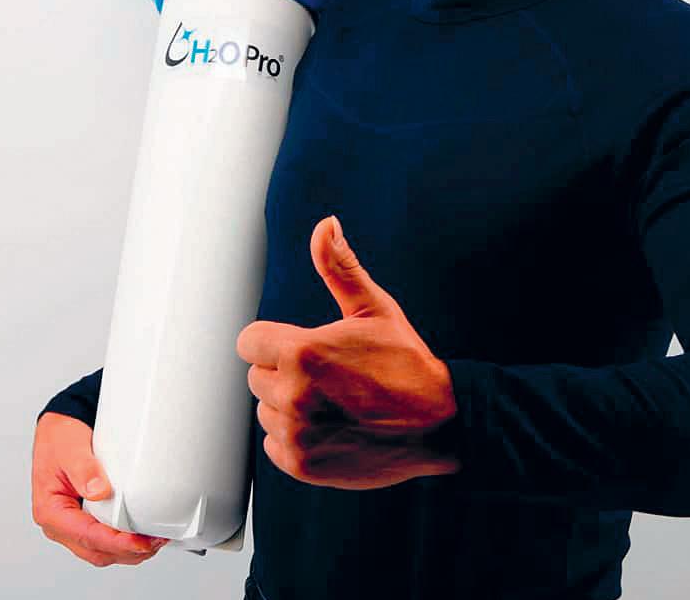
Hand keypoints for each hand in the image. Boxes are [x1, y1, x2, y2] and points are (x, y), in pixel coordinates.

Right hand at [31, 412, 168, 565]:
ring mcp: (73, 525)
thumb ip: (84, 470)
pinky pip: (105, 541)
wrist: (61, 430)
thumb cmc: (60, 439)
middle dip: (127, 552)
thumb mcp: (70, 448)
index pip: (86, 536)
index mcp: (50, 512)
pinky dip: (124, 543)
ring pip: (102, 551)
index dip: (115, 543)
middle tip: (154, 542)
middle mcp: (60, 524)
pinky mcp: (86, 521)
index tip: (138, 542)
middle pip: (96, 551)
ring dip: (129, 551)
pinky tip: (142, 536)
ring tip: (154, 541)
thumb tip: (99, 491)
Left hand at [236, 215, 460, 489]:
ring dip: (288, 407)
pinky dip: (295, 439)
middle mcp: (292, 395)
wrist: (440, 422)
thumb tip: (325, 225)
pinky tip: (330, 427)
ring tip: (332, 402)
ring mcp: (297, 433)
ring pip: (266, 412)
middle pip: (257, 377)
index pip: (249, 342)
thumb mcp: (374, 309)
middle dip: (283, 372)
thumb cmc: (407, 362)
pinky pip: (275, 446)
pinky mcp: (303, 464)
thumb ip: (340, 267)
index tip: (301, 347)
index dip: (274, 341)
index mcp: (301, 352)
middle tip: (326, 375)